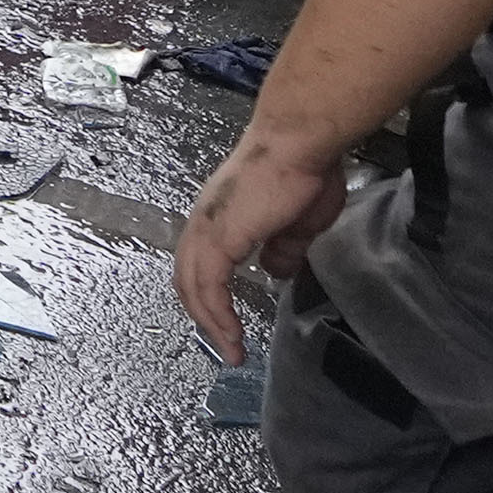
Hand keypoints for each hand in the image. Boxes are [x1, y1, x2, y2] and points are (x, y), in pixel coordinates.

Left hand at [176, 128, 347, 358]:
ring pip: (193, 285)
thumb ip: (283, 247)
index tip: (228, 323)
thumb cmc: (304, 172)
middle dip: (204, 316)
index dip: (210, 295)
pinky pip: (208, 285)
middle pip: (188, 278)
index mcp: (220, 217)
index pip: (200, 264)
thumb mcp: (298, 222)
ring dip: (209, 322)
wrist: (298, 142)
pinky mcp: (218, 237)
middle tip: (226, 345)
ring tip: (230, 350)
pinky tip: (230, 334)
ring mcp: (207, 227)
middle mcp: (204, 222)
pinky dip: (215, 313)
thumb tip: (274, 270)